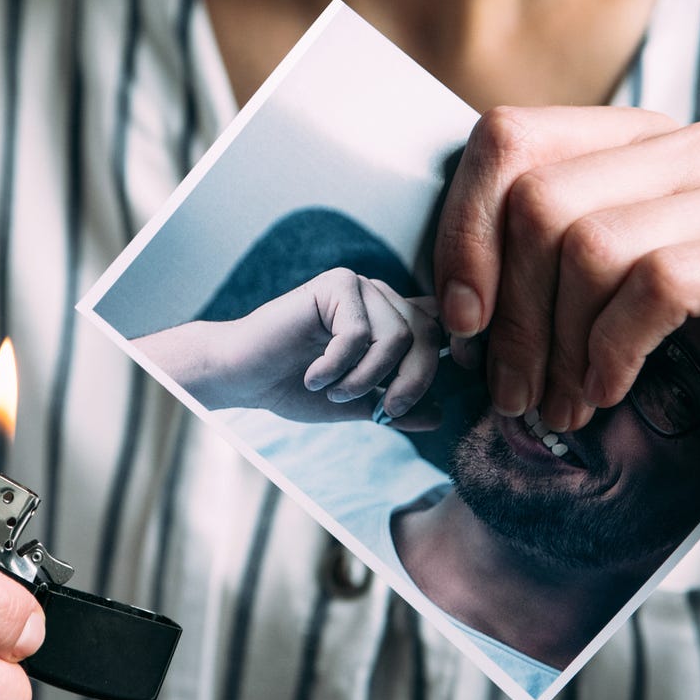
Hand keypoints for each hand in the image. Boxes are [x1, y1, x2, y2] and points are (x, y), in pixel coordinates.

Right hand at [147, 268, 444, 425]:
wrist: (242, 376)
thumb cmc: (293, 387)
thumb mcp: (354, 404)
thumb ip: (394, 407)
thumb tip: (440, 415)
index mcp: (390, 319)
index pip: (440, 331)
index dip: (457, 353)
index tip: (447, 388)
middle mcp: (380, 297)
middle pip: (427, 335)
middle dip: (410, 382)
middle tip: (382, 413)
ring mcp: (358, 287)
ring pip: (397, 336)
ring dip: (366, 378)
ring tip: (334, 393)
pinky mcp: (334, 284)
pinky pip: (358, 333)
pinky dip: (336, 366)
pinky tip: (313, 377)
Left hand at [430, 106, 699, 581]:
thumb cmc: (654, 388)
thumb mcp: (565, 308)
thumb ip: (514, 259)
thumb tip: (443, 281)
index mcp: (638, 140)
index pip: (512, 137)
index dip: (466, 231)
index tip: (461, 320)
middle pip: (543, 198)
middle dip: (511, 312)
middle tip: (513, 392)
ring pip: (594, 242)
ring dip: (557, 346)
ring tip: (560, 405)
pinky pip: (660, 283)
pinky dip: (614, 350)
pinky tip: (609, 392)